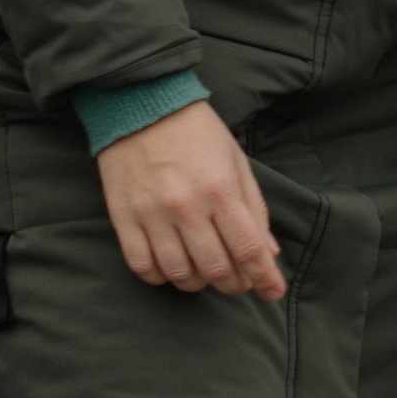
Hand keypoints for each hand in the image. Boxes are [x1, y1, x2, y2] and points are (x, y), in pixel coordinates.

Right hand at [95, 100, 285, 300]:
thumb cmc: (197, 133)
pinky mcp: (123, 217)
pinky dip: (161, 277)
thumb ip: (254, 209)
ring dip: (198, 283)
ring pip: (179, 273)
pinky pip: (142, 266)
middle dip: (234, 284)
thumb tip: (269, 252)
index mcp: (221, 190)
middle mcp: (187, 206)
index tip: (273, 292)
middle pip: (216, 268)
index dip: (264, 278)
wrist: (140, 104)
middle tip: (238, 281)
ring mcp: (152, 214)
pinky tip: (172, 268)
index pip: (249, 249)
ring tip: (205, 273)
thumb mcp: (236, 163)